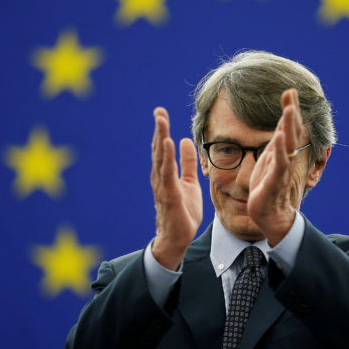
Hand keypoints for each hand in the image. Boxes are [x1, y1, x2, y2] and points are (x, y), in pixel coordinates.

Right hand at [150, 107, 202, 269]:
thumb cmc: (183, 211)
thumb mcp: (190, 182)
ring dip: (161, 138)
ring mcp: (163, 186)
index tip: (161, 112)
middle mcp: (160, 177)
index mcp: (165, 173)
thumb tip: (185, 141)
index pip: (162, 147)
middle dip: (159, 129)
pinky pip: (167, 173)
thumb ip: (188, 162)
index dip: (162, 130)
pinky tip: (168, 143)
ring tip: (162, 121)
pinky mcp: (169, 195)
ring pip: (160, 158)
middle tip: (158, 111)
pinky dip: (167, 157)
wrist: (179, 237)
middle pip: (158, 149)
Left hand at [248, 89, 306, 245]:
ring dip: (289, 127)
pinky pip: (280, 164)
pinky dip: (280, 151)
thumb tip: (280, 127)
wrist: (270, 215)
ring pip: (288, 145)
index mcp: (283, 151)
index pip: (288, 127)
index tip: (290, 90)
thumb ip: (275, 144)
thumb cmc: (268, 187)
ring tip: (290, 110)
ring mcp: (282, 169)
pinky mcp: (275, 182)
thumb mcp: (270, 160)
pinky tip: (279, 138)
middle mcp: (286, 158)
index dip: (290, 109)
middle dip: (291, 112)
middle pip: (291, 132)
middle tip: (291, 93)